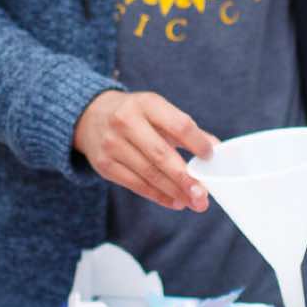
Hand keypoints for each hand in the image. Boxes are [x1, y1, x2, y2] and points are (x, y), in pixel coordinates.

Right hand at [73, 91, 218, 210]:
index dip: (197, 143)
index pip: (178, 125)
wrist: (90, 116)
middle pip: (161, 154)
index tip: (210, 158)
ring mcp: (112, 144)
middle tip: (203, 195)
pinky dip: (158, 195)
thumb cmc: (135, 114)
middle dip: (185, 178)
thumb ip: (187, 130)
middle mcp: (126, 122)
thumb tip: (216, 151)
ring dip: (174, 191)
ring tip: (194, 202)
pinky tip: (175, 201)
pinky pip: (136, 185)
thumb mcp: (158, 111)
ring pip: (149, 174)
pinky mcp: (104, 165)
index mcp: (146, 104)